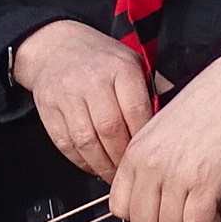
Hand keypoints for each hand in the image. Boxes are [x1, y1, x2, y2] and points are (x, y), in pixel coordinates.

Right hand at [14, 18, 155, 180]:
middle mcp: (91, 79)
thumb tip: (171, 127)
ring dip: (103, 165)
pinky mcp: (49, 110)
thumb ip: (151, 91)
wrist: (56, 47)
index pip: (136, 110)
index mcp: (119, 67)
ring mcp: (66, 95)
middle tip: (132, 172)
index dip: (143, 139)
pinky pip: (66, 144)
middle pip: (110, 129)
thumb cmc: (101, 61)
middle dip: (123, 157)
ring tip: (114, 173)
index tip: (149, 155)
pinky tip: (94, 164)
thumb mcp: (132, 64)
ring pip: (86, 141)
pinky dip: (82, 161)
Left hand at [107, 43, 220, 221]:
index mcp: (135, 153)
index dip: (140, 213)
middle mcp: (151, 165)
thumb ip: (147, 163)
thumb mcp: (159, 133)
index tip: (157, 208)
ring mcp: (177, 174)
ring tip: (200, 208)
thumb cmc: (204, 110)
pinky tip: (214, 210)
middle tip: (181, 212)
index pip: (119, 206)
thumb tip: (146, 199)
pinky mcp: (206, 182)